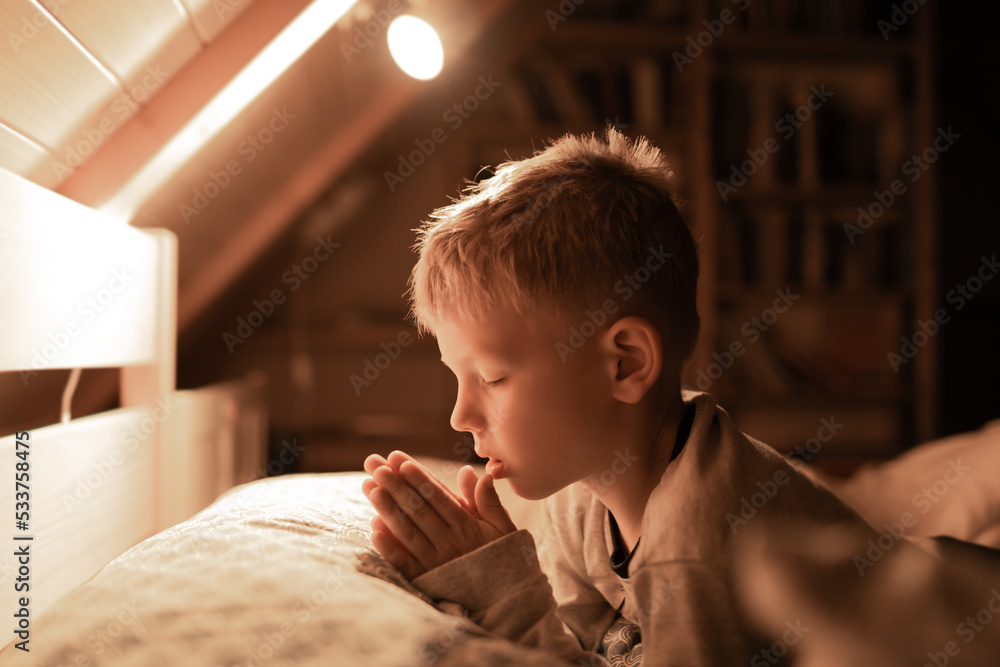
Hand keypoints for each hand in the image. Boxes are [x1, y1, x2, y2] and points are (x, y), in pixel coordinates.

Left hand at [362, 450, 516, 579]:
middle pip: (418, 509)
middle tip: (375, 465)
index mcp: (467, 526)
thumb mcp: (502, 527)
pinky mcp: (427, 581)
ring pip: (407, 531)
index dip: (418, 478)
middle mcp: (449, 542)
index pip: (438, 496)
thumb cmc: (503, 557)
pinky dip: (389, 547)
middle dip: (395, 485)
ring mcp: (436, 562)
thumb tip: (470, 471)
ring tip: (370, 487)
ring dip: (387, 508)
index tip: (399, 460)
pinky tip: (374, 528)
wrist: (506, 599)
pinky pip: (405, 563)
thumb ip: (487, 500)